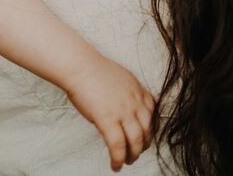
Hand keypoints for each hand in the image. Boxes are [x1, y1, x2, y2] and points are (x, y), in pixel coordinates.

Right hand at [65, 54, 154, 171]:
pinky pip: (118, 146)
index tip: (144, 135)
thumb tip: (122, 104)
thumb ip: (126, 91)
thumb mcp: (119, 76)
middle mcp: (134, 102)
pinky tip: (115, 165)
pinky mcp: (108, 120)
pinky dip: (118, 159)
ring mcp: (123, 112)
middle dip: (144, 144)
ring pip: (136, 141)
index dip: (150, 127)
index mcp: (137, 90)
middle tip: (136, 151)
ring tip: (127, 161)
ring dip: (133, 155)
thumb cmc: (93, 69)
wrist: (80, 66)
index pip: (152, 113)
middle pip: (147, 130)